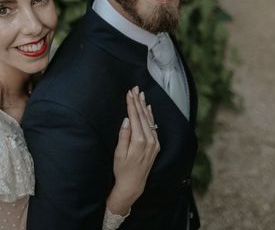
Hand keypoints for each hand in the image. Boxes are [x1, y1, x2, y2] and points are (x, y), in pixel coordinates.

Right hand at [106, 86, 159, 215]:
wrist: (133, 185)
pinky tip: (148, 108)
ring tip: (141, 95)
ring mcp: (154, 143)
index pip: (134, 117)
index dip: (131, 104)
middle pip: (143, 116)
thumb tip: (126, 119)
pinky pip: (153, 127)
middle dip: (138, 101)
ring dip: (144, 106)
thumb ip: (123, 135)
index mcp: (138, 141)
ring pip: (149, 120)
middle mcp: (149, 141)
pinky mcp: (156, 146)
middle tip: (135, 89)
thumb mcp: (118, 153)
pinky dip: (150, 116)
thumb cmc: (122, 170)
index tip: (129, 93)